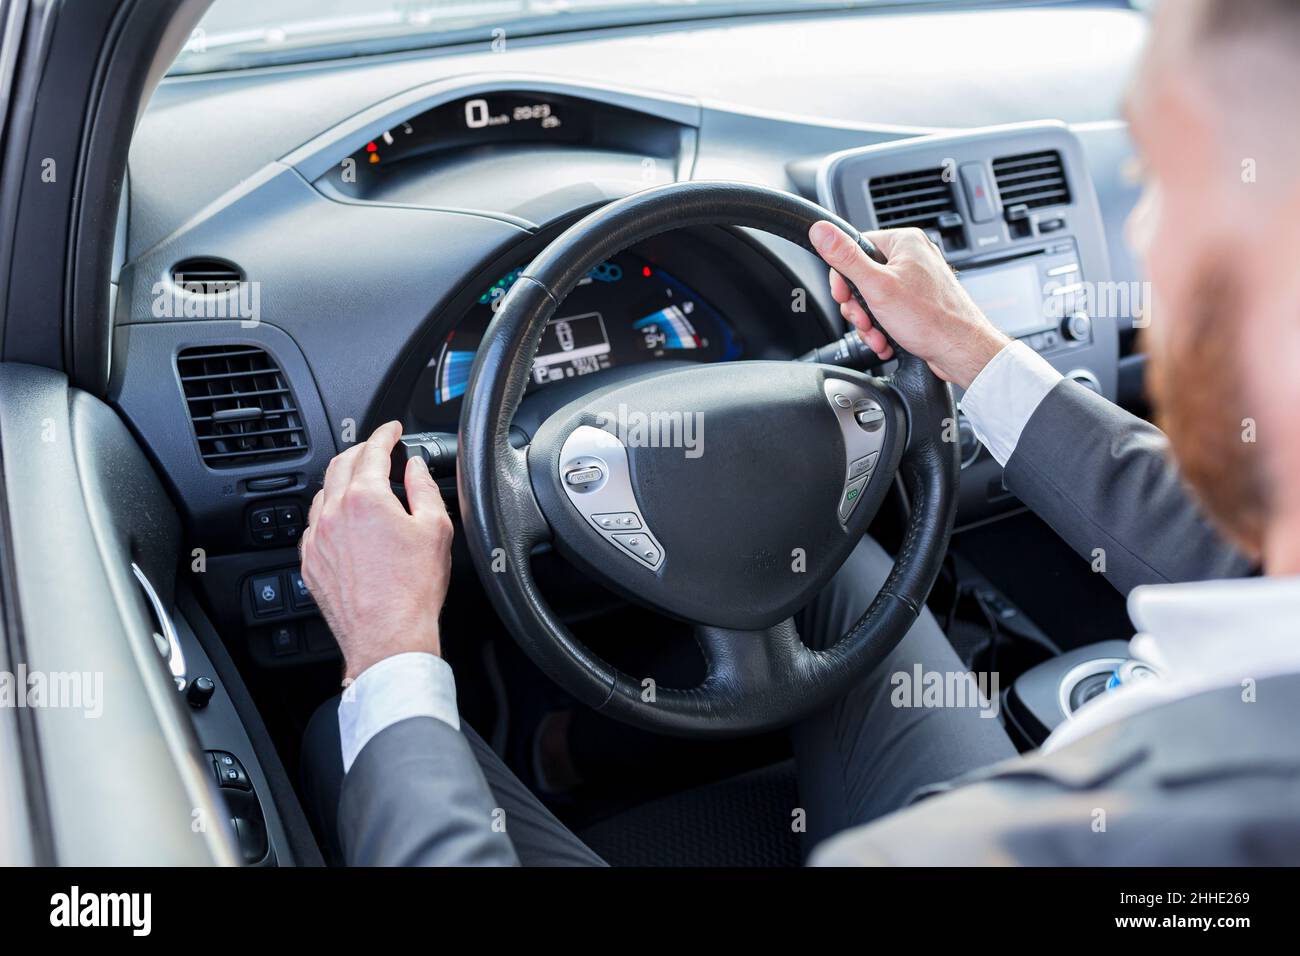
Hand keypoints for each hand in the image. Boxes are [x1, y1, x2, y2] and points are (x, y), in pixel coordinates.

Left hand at [300, 421, 453, 681]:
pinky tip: (345, 520)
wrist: (388, 637)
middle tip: (378, 450)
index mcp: (365, 498)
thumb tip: (415, 467)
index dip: (385, 434)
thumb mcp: (436, 529)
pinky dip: (329, 511)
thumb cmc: (413, 590)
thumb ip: (424, 487)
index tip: (392, 430)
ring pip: (323, 493)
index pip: (372, 450)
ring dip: (343, 480)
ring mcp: (317, 538)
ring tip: (362, 484)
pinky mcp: (310, 562)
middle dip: (361, 450)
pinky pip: (314, 524)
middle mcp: (334, 513)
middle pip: (341, 464)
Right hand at [808, 222, 1011, 388]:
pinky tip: (887, 340)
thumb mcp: (876, 286)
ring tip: (879, 335)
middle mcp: (912, 258)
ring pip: (873, 299)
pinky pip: (888, 312)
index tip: (844, 296)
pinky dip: (883, 329)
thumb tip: (820, 230)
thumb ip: (845, 258)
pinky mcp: (918, 304)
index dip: (843, 277)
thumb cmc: (931, 319)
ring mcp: (916, 282)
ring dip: (869, 323)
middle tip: (865, 320)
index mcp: (904, 242)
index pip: (855, 248)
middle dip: (858, 307)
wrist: (960, 351)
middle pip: (862, 277)